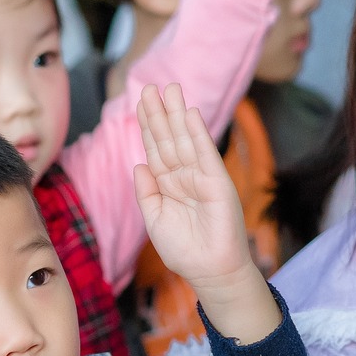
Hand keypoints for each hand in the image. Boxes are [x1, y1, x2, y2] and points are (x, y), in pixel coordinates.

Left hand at [133, 84, 276, 341]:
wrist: (208, 271)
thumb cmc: (182, 249)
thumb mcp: (153, 219)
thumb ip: (146, 191)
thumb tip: (138, 164)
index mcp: (167, 184)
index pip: (155, 148)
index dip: (147, 125)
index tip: (140, 101)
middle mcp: (184, 175)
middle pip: (168, 137)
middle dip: (159, 112)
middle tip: (150, 85)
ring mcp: (201, 176)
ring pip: (185, 139)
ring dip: (178, 114)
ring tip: (171, 89)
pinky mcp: (217, 182)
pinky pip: (205, 153)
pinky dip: (197, 133)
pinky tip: (189, 114)